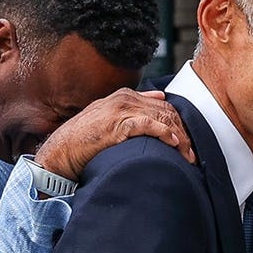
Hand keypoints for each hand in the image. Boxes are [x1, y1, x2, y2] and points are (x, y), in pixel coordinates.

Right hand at [35, 89, 194, 180]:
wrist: (60, 152)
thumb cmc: (82, 140)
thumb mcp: (106, 118)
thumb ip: (131, 108)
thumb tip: (160, 98)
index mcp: (123, 96)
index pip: (163, 105)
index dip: (179, 124)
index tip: (186, 143)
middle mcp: (124, 99)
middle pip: (167, 111)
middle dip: (184, 133)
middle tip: (192, 154)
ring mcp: (120, 110)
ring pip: (162, 118)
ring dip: (179, 138)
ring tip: (187, 155)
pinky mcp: (117, 124)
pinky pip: (149, 125)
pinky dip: (164, 134)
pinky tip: (173, 144)